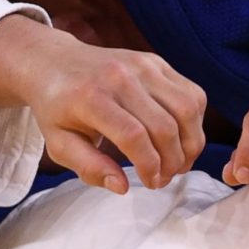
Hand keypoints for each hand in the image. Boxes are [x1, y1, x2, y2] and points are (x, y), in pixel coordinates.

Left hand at [0, 19, 205, 193]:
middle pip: (165, 125)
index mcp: (90, 97)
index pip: (134, 136)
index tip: (150, 183)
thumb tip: (122, 186)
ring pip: (187, 108)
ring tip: (178, 163)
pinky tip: (180, 137)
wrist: (53, 63)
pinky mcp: (155, 62)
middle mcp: (119, 76)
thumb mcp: (59, 144)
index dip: (149, 165)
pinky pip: (191, 93)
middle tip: (165, 178)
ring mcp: (141, 65)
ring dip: (191, 143)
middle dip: (172, 161)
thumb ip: (89, 167)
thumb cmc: (56, 108)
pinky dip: (194, 121)